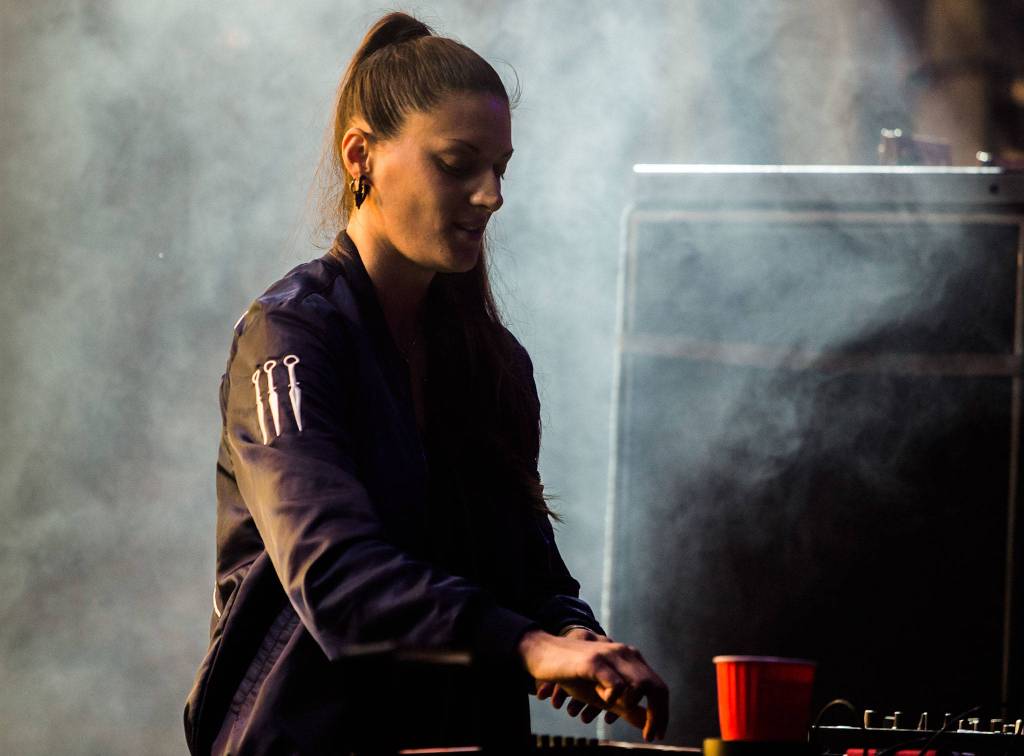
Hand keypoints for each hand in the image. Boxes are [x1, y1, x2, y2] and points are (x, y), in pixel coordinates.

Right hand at [520, 628, 668, 741]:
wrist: (544, 654)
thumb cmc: (575, 675)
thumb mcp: (604, 694)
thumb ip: (626, 706)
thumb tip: (648, 723)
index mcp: (631, 659)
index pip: (659, 687)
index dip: (662, 712)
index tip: (657, 734)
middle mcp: (625, 654)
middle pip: (655, 687)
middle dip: (657, 716)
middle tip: (649, 736)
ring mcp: (611, 655)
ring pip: (640, 685)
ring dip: (633, 707)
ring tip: (618, 714)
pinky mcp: (595, 662)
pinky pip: (616, 685)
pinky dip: (613, 698)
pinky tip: (601, 700)